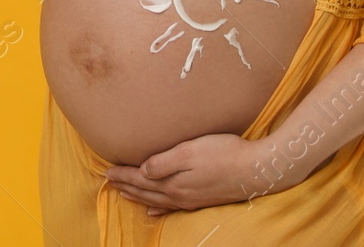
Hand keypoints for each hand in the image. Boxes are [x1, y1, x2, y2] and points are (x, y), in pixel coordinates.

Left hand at [104, 133, 278, 214]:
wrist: (256, 170)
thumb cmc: (224, 154)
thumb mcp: (190, 151)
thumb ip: (164, 162)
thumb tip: (142, 171)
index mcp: (173, 182)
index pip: (140, 178)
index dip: (123, 174)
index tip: (106, 171)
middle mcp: (179, 194)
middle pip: (145, 191)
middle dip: (126, 185)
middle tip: (108, 181)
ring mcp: (191, 199)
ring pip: (156, 201)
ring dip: (138, 196)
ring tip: (123, 193)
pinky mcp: (202, 200)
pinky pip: (172, 208)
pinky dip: (158, 210)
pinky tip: (152, 212)